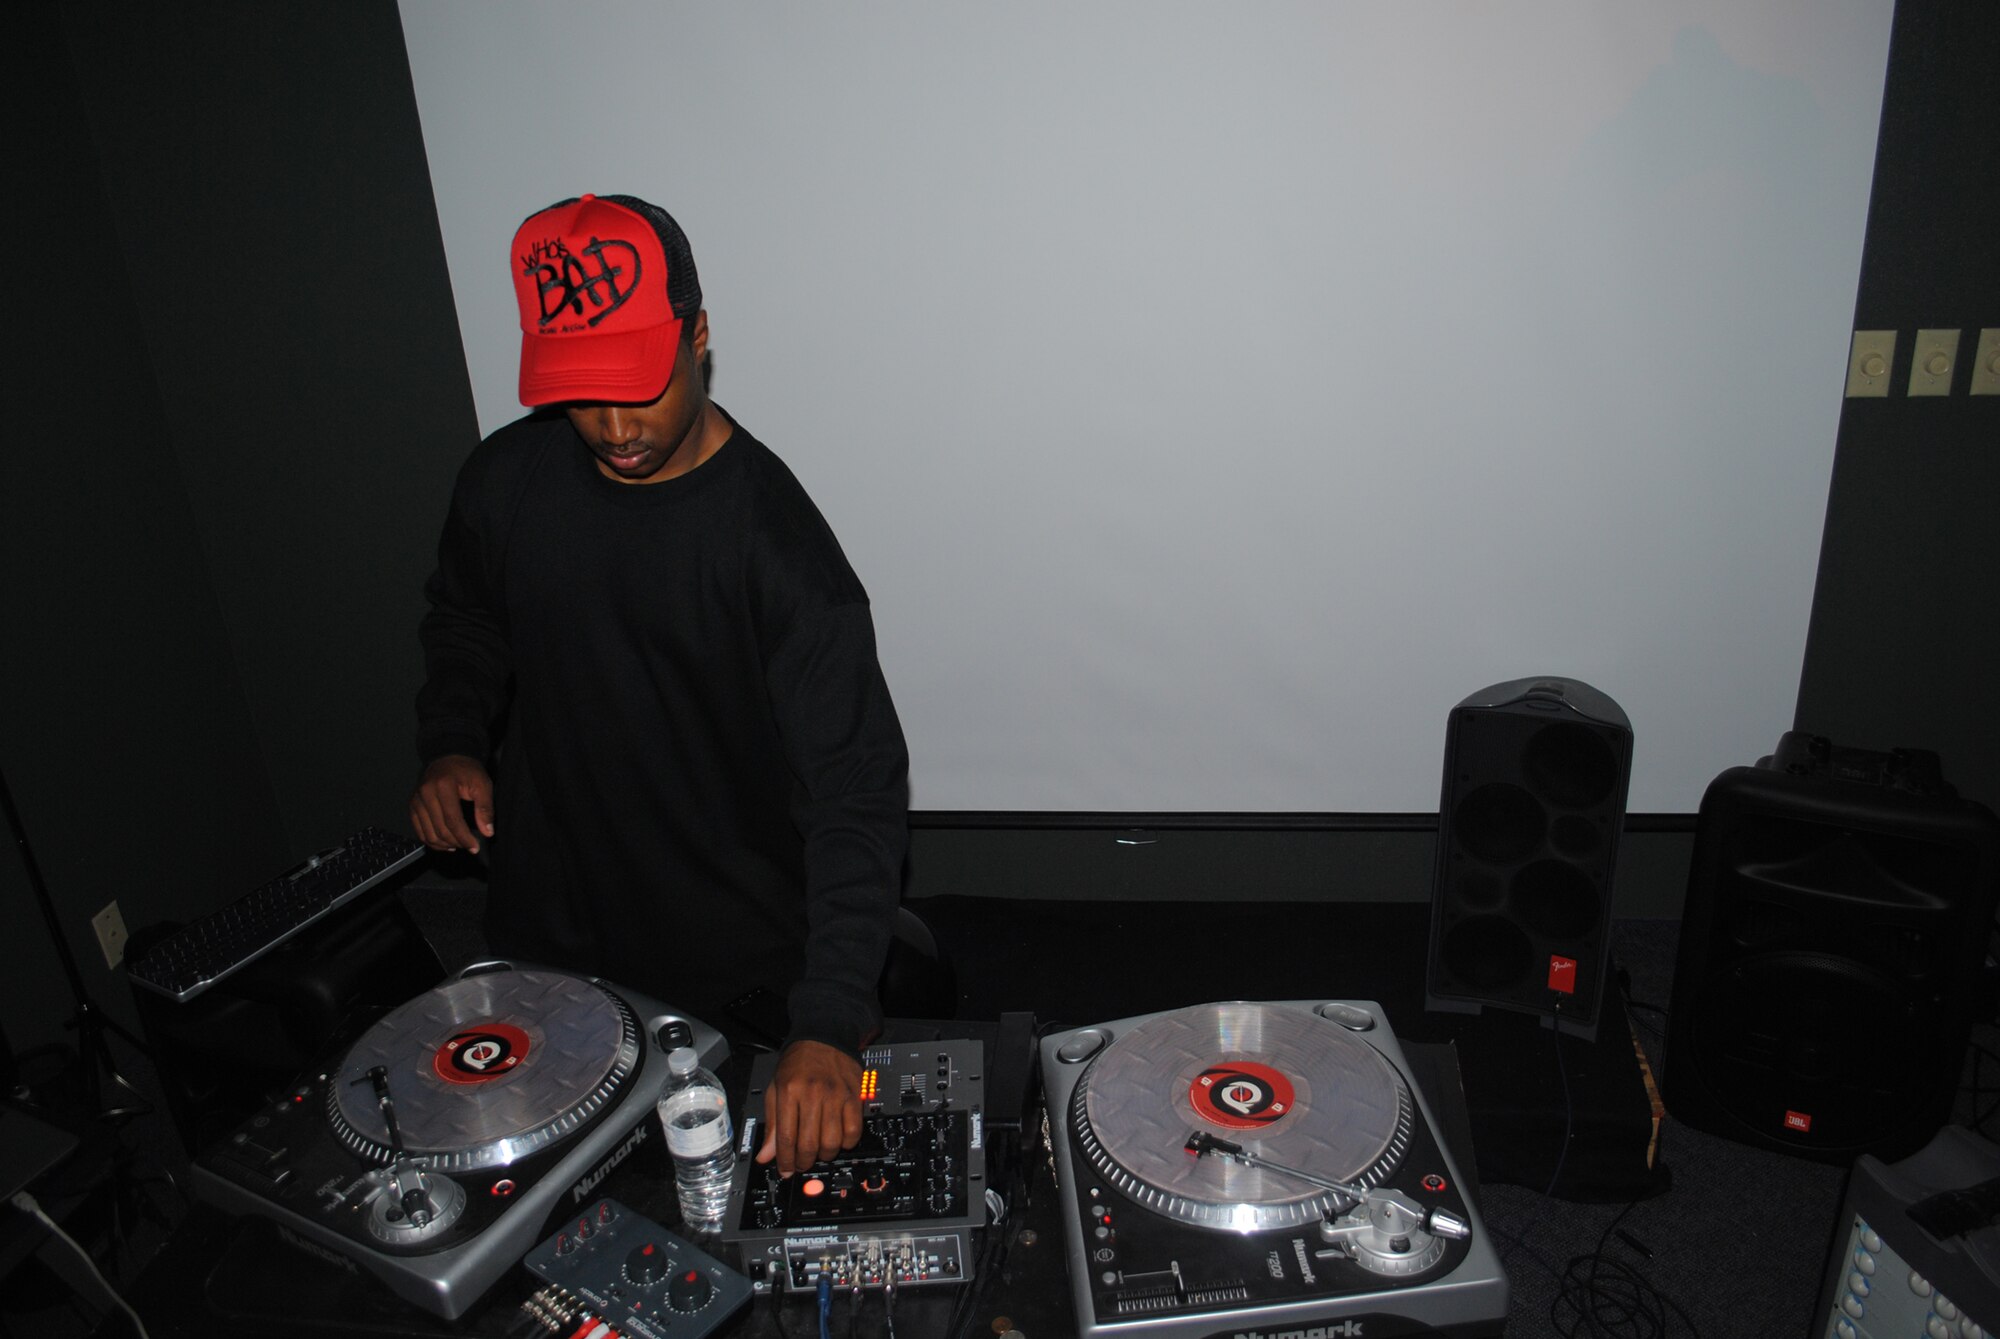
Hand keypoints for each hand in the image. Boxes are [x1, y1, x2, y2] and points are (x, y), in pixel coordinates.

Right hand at [409, 755, 494, 853]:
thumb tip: (487, 832)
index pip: (453, 820)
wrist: (448, 757)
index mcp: (443, 786)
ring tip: (459, 845)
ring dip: (444, 844)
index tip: (475, 847)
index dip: (464, 837)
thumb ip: (485, 808)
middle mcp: (425, 793)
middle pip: (439, 829)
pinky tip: (446, 843)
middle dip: (456, 842)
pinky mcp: (412, 805)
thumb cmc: (467, 770)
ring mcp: (416, 800)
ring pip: (428, 834)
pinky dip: (432, 841)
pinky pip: (419, 830)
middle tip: (470, 846)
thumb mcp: (482, 784)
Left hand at [755, 1040, 862, 1176]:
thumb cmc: (798, 1063)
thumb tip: (766, 1156)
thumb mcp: (776, 1089)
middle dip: (803, 1161)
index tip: (785, 1170)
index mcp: (789, 1091)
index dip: (785, 1160)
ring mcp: (836, 1096)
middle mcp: (813, 1094)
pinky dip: (846, 1143)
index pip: (786, 1137)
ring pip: (832, 1142)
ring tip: (819, 1151)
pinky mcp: (854, 1097)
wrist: (824, 1036)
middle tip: (801, 1163)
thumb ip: (772, 1125)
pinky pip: (853, 1131)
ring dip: (824, 1155)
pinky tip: (838, 1139)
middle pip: (809, 1144)